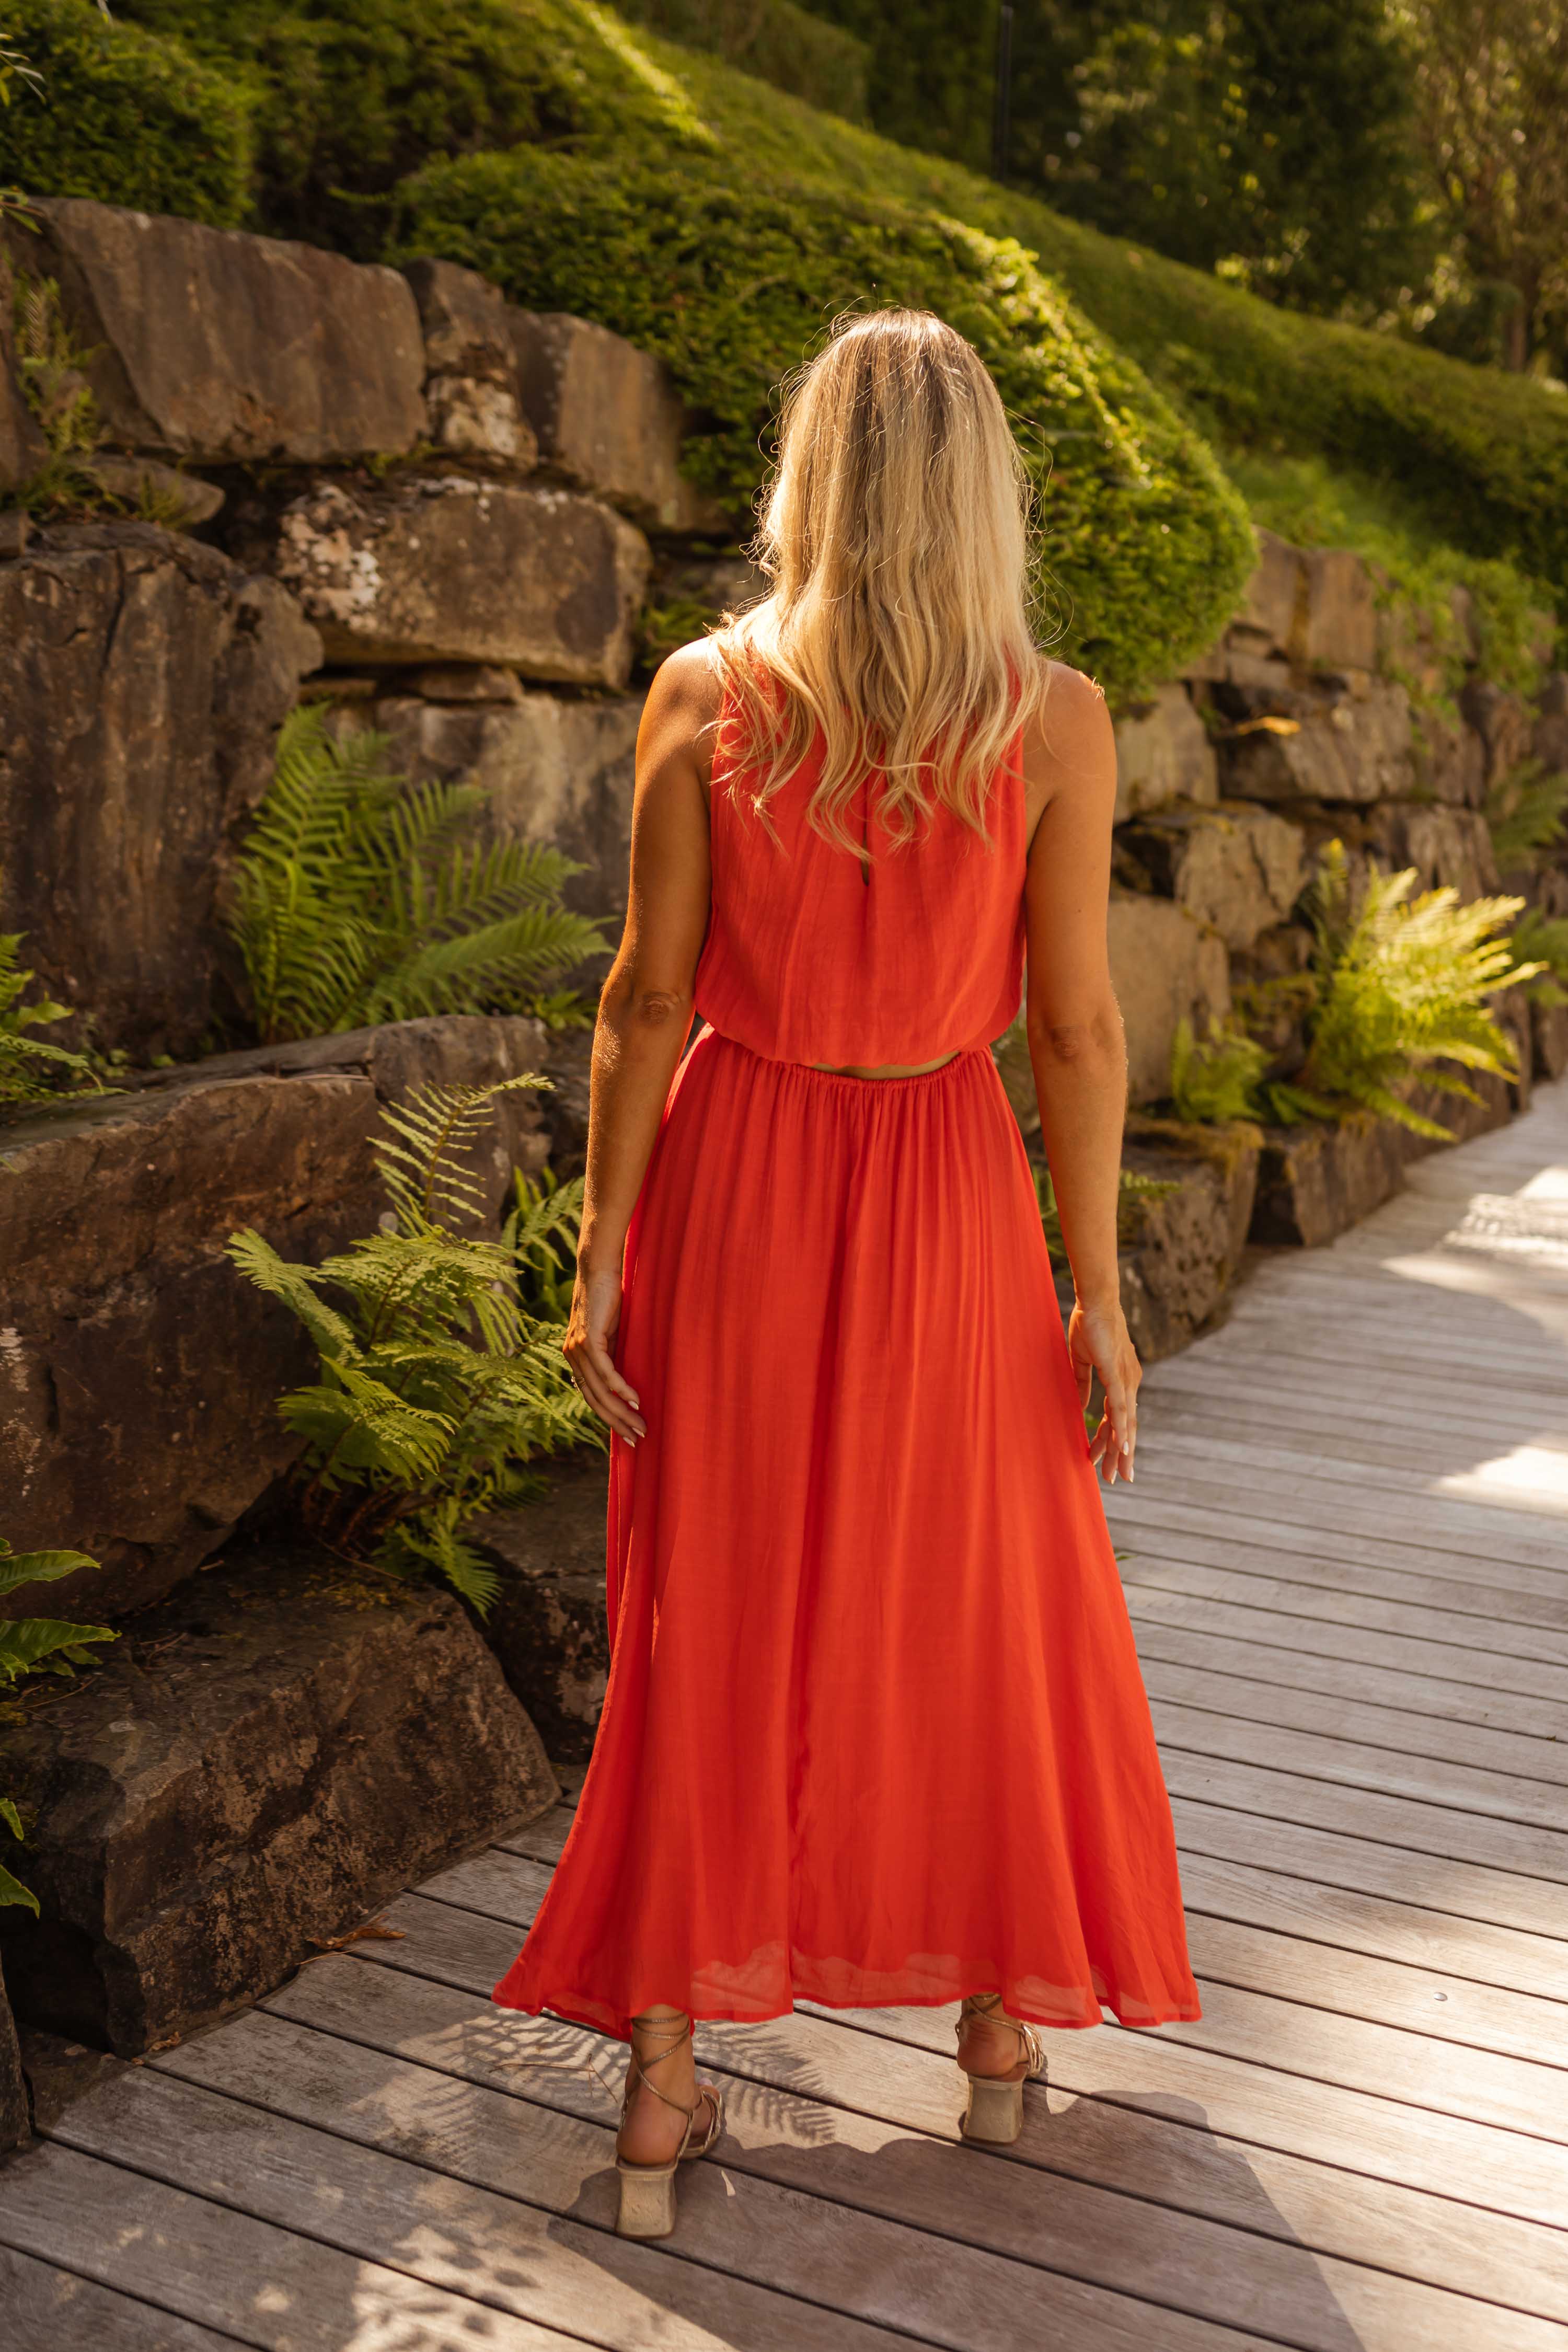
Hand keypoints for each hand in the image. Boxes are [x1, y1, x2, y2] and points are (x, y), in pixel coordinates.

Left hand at [562, 1267, 646, 1444]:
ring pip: (600, 1390)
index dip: (609, 1417)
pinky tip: (635, 1401)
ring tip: (641, 1425)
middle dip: (617, 1423)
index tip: (628, 1433)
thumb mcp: (611, 1333)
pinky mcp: (588, 1339)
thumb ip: (612, 1356)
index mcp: (576, 1358)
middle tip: (638, 1438)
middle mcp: (572, 1357)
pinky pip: (605, 1371)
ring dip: (622, 1412)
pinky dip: (621, 1388)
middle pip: (595, 1400)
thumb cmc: (609, 1299)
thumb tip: (623, 1382)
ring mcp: (577, 1349)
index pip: (592, 1396)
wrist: (598, 1269)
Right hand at [1068, 1295, 1139, 1485]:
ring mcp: (1126, 1380)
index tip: (1102, 1460)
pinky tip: (1123, 1448)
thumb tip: (1081, 1406)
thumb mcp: (1082, 1361)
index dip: (1110, 1440)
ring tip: (1120, 1473)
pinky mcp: (1118, 1374)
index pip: (1117, 1418)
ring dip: (1122, 1450)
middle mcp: (1130, 1383)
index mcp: (1122, 1380)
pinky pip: (1121, 1407)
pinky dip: (1122, 1429)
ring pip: (1125, 1423)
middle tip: (1118, 1479)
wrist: (1096, 1300)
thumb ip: (1083, 1384)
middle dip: (1121, 1455)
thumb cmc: (1089, 1324)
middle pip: (1126, 1427)